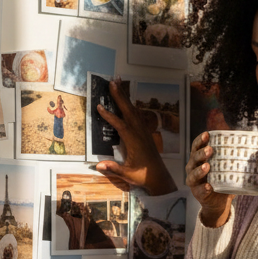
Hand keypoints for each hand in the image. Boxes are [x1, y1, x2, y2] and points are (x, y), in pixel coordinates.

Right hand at [93, 79, 177, 194]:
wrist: (159, 177)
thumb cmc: (143, 176)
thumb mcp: (128, 175)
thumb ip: (114, 169)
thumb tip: (98, 166)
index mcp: (134, 141)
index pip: (120, 125)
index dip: (110, 116)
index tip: (99, 106)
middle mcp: (139, 133)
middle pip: (128, 110)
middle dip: (120, 96)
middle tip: (112, 81)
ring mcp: (143, 131)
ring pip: (133, 110)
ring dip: (125, 97)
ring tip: (118, 83)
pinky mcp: (145, 132)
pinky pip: (137, 115)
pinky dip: (130, 105)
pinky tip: (127, 100)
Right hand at [186, 131, 231, 227]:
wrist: (220, 201)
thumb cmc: (223, 179)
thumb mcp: (227, 166)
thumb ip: (233, 156)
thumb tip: (252, 142)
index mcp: (200, 158)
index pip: (196, 146)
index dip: (200, 140)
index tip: (207, 134)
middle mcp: (193, 168)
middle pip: (194, 158)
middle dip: (201, 153)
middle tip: (210, 150)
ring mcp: (194, 181)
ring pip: (193, 174)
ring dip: (199, 170)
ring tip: (207, 166)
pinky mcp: (197, 193)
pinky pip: (199, 190)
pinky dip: (203, 188)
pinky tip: (208, 186)